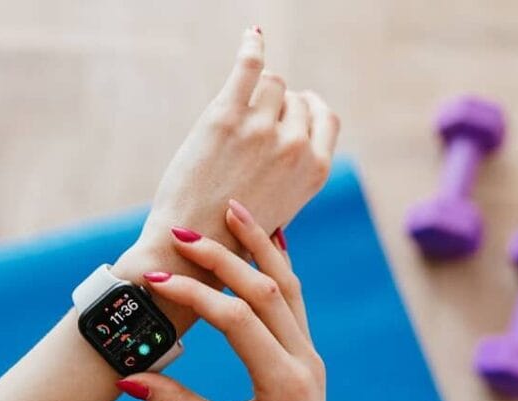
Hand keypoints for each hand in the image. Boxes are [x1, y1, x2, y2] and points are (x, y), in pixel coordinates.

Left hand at [112, 27, 339, 328]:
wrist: (192, 246)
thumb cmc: (231, 233)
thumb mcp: (281, 209)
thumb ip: (293, 174)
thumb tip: (297, 145)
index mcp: (315, 170)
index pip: (325, 117)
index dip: (307, 110)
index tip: (293, 108)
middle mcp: (296, 146)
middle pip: (294, 98)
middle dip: (275, 105)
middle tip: (250, 125)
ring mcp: (262, 128)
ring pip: (271, 82)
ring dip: (256, 91)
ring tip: (236, 112)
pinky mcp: (227, 116)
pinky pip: (249, 67)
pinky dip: (252, 47)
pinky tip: (253, 36)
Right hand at [118, 201, 382, 400]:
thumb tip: (127, 378)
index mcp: (282, 382)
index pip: (236, 321)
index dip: (194, 295)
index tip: (155, 280)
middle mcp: (303, 359)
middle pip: (266, 290)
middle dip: (223, 257)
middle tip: (186, 232)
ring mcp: (309, 352)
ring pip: (288, 285)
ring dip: (260, 246)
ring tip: (235, 210)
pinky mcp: (305, 350)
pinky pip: (295, 298)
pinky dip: (278, 265)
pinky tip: (268, 239)